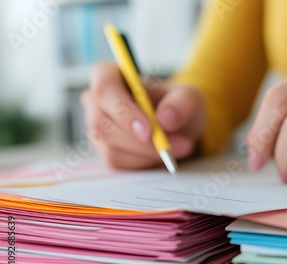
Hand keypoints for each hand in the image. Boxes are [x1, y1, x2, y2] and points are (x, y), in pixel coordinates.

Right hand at [81, 62, 204, 168]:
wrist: (179, 127)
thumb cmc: (177, 105)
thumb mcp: (189, 98)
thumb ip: (181, 104)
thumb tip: (165, 119)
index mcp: (108, 75)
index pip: (104, 88)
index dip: (123, 111)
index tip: (150, 131)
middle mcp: (95, 101)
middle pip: (103, 125)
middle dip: (141, 142)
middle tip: (176, 146)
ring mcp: (96, 128)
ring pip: (111, 148)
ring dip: (148, 153)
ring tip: (179, 148)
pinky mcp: (103, 150)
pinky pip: (117, 162)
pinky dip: (144, 162)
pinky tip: (162, 154)